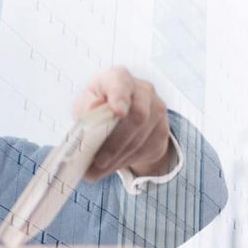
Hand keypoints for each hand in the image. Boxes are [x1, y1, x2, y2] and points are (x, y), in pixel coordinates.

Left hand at [73, 66, 174, 180]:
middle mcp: (143, 90)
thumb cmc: (100, 105)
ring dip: (118, 157)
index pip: (122, 84)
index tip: (118, 112)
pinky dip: (126, 161)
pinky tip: (113, 165)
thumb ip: (85, 108)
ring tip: (99, 169)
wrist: (125, 114)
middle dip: (115, 143)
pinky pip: (146, 149)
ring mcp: (157, 110)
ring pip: (140, 138)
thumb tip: (90, 114)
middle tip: (99, 161)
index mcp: (119, 78)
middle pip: (137, 116)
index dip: (120, 97)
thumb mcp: (86, 103)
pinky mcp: (162, 130)